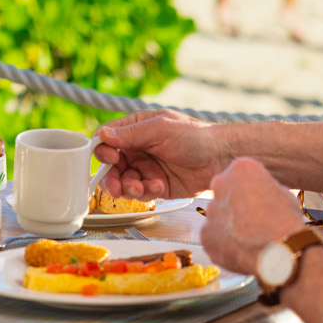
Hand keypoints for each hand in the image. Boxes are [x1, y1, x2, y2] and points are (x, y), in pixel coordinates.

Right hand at [95, 109, 224, 199]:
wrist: (219, 158)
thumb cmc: (194, 136)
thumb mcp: (160, 129)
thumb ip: (130, 134)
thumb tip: (102, 134)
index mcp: (135, 129)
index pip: (107, 139)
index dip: (103, 151)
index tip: (111, 159)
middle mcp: (138, 149)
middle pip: (111, 166)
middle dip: (112, 178)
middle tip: (117, 186)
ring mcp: (146, 168)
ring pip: (124, 182)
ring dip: (128, 187)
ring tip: (141, 187)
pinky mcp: (156, 185)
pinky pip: (141, 193)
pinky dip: (146, 192)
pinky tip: (159, 185)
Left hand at [198, 157, 303, 274]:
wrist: (280, 253)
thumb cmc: (287, 223)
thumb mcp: (283, 193)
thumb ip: (263, 189)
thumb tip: (259, 195)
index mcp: (241, 168)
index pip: (240, 175)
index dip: (251, 191)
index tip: (259, 202)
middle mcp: (220, 184)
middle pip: (225, 192)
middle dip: (235, 205)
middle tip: (251, 221)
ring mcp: (211, 210)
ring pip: (219, 215)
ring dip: (230, 225)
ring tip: (250, 239)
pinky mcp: (205, 234)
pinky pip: (213, 236)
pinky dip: (224, 243)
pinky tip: (241, 250)